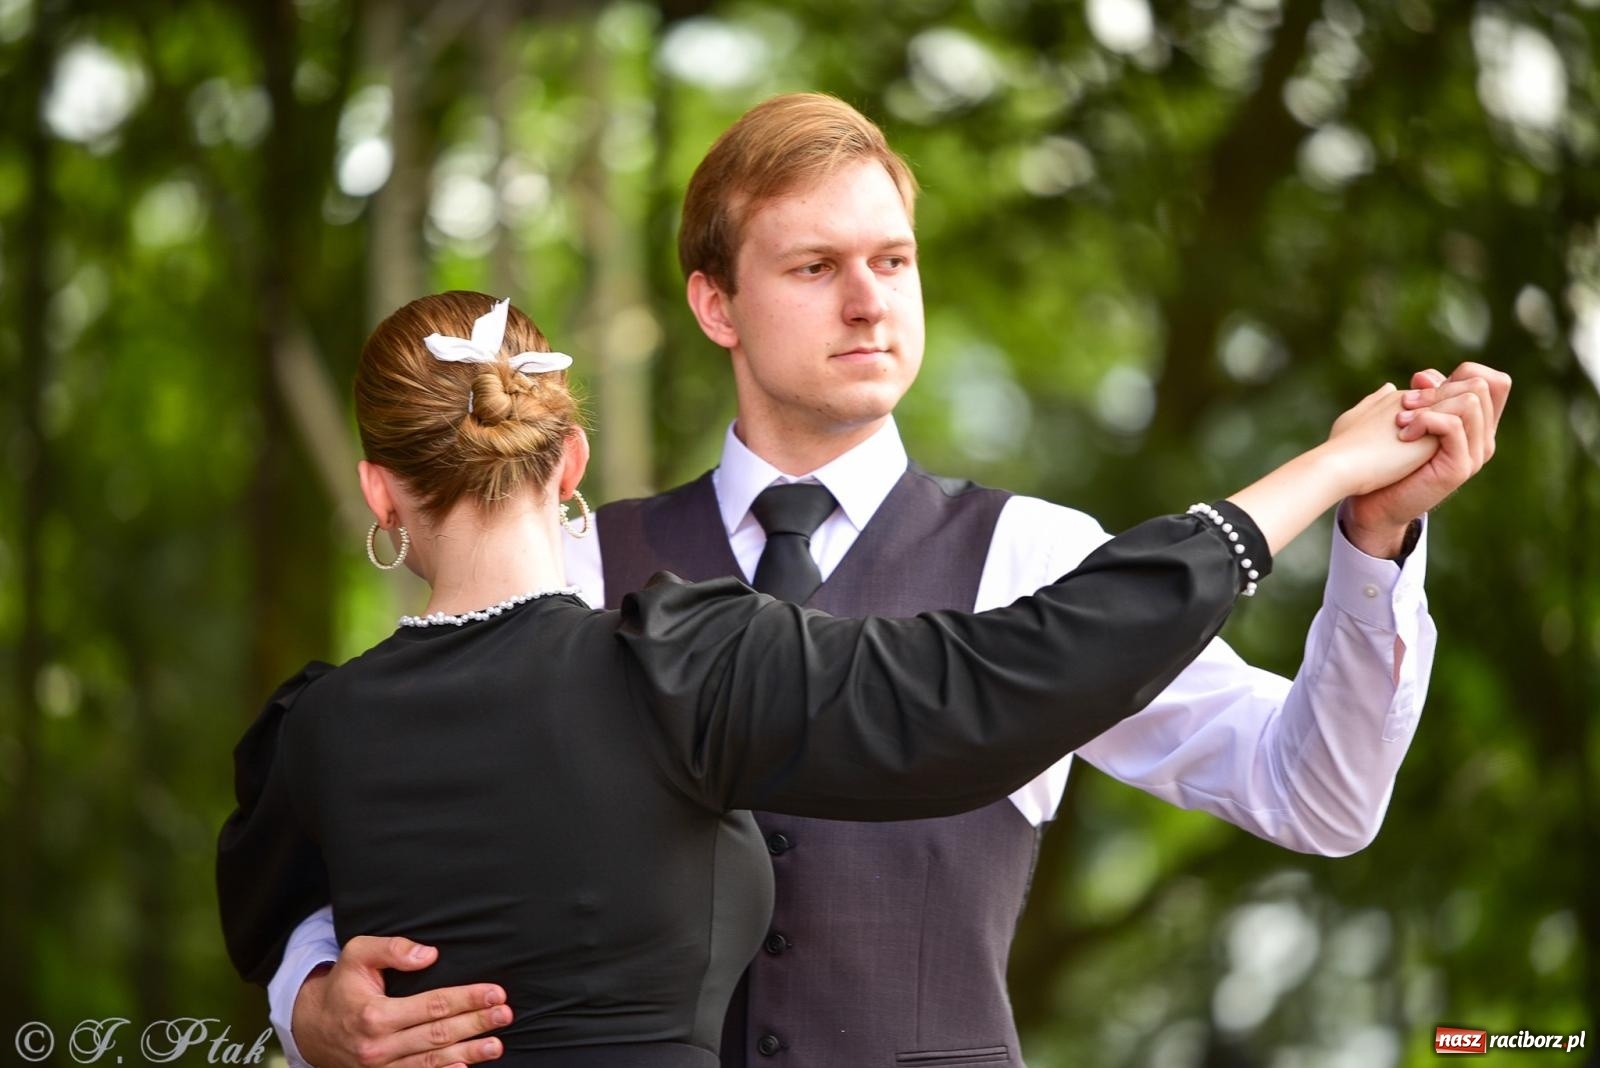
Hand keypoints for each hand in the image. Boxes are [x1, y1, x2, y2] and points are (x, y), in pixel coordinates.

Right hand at [291, 936, 509, 1067]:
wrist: (312, 1027)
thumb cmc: (342, 985)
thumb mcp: (357, 954)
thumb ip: (392, 949)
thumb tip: (429, 954)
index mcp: (375, 1014)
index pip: (433, 1005)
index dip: (467, 999)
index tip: (495, 992)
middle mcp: (378, 1046)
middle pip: (438, 1035)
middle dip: (475, 1024)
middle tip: (505, 1015)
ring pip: (431, 1062)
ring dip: (469, 1053)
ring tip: (497, 1044)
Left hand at [1343, 362, 1511, 555]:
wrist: (1375, 500)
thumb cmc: (1389, 457)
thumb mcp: (1411, 418)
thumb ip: (1425, 396)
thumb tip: (1425, 376)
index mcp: (1476, 424)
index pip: (1495, 381)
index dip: (1462, 373)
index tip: (1421, 384)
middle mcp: (1482, 438)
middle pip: (1481, 386)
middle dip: (1438, 388)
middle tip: (1406, 403)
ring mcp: (1474, 454)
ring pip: (1470, 402)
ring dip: (1429, 404)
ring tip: (1401, 420)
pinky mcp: (1459, 468)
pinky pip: (1454, 426)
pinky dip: (1425, 420)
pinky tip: (1404, 434)